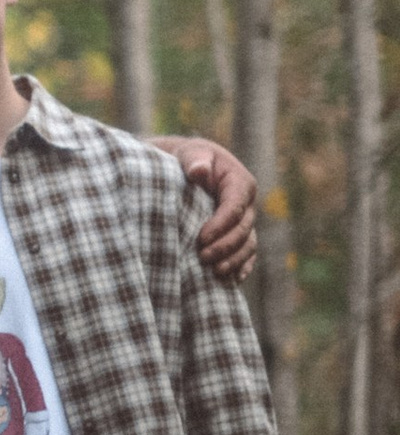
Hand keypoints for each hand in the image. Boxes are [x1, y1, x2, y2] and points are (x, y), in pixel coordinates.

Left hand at [168, 135, 256, 282]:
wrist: (186, 169)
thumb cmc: (188, 159)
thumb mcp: (190, 154)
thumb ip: (195, 160)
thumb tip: (199, 171)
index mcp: (239, 182)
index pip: (234, 206)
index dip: (221, 224)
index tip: (202, 238)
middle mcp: (246, 204)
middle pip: (243, 229)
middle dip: (225, 246)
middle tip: (203, 257)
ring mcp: (244, 221)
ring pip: (248, 245)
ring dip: (234, 260)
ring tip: (215, 272)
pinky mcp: (238, 234)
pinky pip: (247, 254)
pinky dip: (242, 267)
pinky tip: (233, 280)